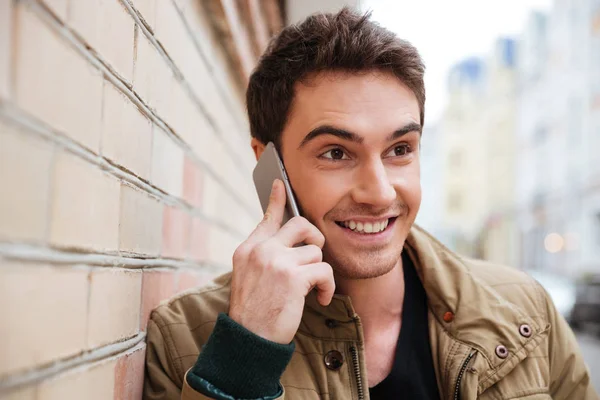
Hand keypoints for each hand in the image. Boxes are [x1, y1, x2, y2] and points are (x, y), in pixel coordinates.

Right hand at [228, 179, 334, 343]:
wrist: (248, 340)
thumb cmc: (253, 313)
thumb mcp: (249, 278)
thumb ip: (264, 256)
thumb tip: (288, 242)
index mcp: (248, 250)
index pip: (266, 218)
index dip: (276, 200)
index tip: (281, 183)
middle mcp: (260, 250)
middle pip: (300, 225)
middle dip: (314, 239)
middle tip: (314, 257)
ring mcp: (276, 261)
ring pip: (316, 251)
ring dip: (319, 273)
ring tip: (313, 290)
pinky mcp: (293, 276)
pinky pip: (325, 270)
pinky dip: (327, 287)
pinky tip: (320, 299)